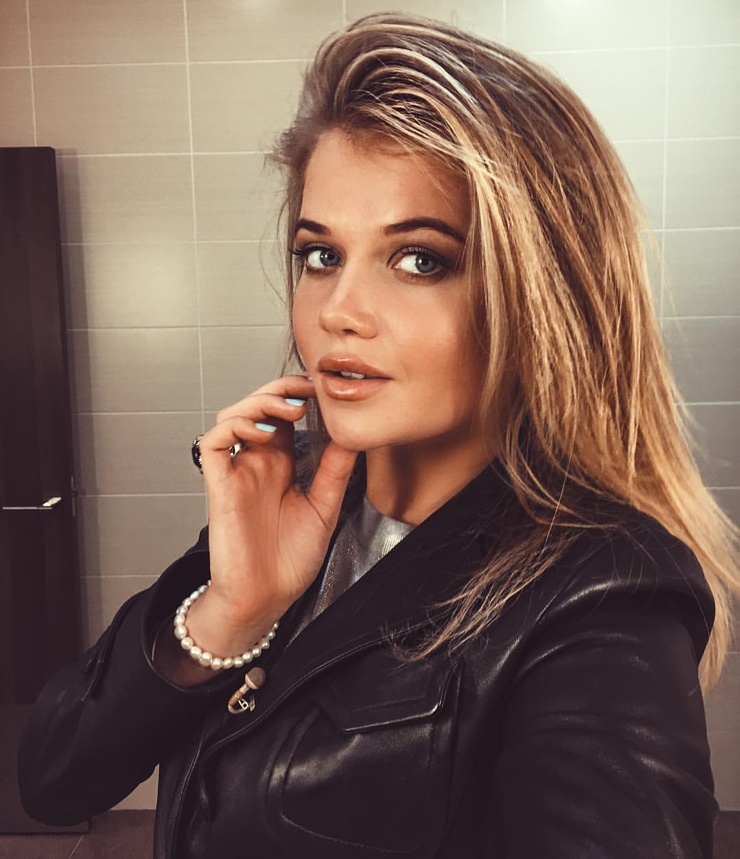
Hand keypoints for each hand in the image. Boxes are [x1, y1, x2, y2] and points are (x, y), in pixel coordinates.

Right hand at [186, 374, 357, 653]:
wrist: (267, 598)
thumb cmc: (290, 560)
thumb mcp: (324, 507)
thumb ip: (335, 471)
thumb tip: (354, 436)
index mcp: (280, 466)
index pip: (283, 416)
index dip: (298, 395)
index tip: (324, 388)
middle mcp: (256, 463)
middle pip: (257, 407)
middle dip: (280, 389)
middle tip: (309, 388)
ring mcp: (236, 472)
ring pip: (231, 416)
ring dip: (258, 402)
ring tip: (290, 408)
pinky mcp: (219, 485)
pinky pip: (212, 443)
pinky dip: (233, 427)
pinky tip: (261, 430)